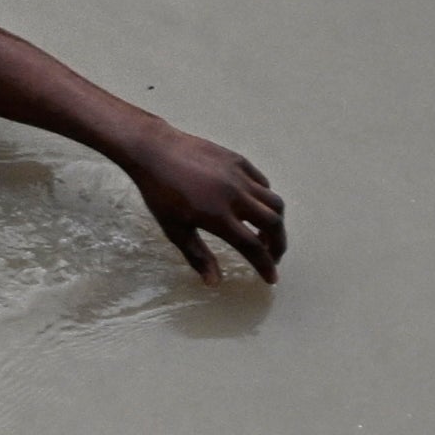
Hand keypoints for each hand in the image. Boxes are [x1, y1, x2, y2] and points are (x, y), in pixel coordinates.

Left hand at [126, 126, 284, 280]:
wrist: (155, 151)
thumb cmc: (160, 194)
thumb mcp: (174, 229)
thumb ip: (197, 256)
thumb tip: (214, 282)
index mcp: (218, 217)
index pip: (252, 247)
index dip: (265, 265)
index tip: (271, 278)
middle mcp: (235, 196)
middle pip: (273, 223)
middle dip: (278, 244)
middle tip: (273, 256)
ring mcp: (240, 176)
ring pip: (273, 202)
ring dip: (275, 222)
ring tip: (264, 233)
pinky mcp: (239, 161)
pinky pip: (262, 184)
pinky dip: (265, 199)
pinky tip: (253, 207)